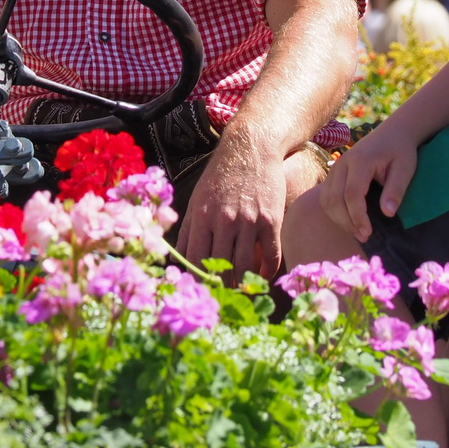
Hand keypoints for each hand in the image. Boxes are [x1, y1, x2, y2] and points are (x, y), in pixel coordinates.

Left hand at [180, 133, 287, 281]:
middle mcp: (225, 221)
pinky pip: (270, 256)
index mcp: (203, 217)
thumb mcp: (197, 198)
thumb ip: (189, 229)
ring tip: (240, 292)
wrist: (251, 147)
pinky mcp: (272, 220)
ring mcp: (250, 221)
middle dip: (220, 288)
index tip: (200, 292)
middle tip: (221, 300)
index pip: (195, 261)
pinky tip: (261, 276)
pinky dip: (266, 272)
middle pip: (220, 268)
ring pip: (245, 267)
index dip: (197, 281)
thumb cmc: (220, 174)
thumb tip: (176, 259)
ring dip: (242, 284)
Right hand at [315, 121, 418, 243]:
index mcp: (360, 161)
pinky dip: (334, 212)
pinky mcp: (334, 173)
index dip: (358, 216)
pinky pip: (326, 196)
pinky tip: (349, 220)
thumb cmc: (401, 151)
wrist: (393, 132)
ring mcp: (336, 167)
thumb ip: (396, 190)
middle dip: (347, 222)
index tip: (368, 232)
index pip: (352, 194)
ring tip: (357, 232)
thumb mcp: (405, 168)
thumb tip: (388, 214)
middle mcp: (343, 163)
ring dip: (339, 219)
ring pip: (326, 199)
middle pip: (334, 199)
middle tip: (364, 237)